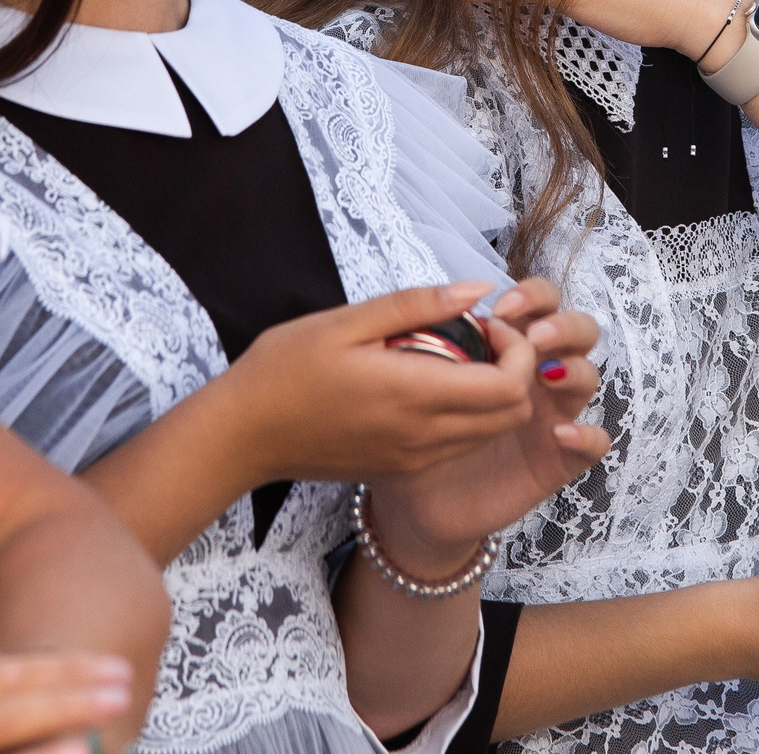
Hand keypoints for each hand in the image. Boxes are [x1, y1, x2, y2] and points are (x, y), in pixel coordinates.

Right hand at [214, 281, 544, 487]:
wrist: (242, 436)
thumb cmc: (284, 369)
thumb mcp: (346, 321)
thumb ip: (417, 305)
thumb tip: (478, 288)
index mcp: (414, 396)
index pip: (510, 387)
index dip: (516, 351)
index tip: (485, 322)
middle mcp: (423, 437)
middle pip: (512, 415)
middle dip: (513, 372)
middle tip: (479, 338)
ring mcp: (413, 459)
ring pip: (488, 433)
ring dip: (491, 395)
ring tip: (453, 357)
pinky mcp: (399, 469)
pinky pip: (457, 446)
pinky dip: (466, 416)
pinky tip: (429, 384)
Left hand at [364, 278, 610, 572]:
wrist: (413, 499)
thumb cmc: (413, 424)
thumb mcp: (411, 370)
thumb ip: (430, 324)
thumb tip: (467, 293)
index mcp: (510, 345)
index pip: (541, 302)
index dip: (533, 296)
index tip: (499, 310)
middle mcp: (539, 374)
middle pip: (580, 332)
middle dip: (564, 325)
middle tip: (534, 337)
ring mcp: (552, 414)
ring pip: (589, 378)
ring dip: (575, 369)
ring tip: (546, 374)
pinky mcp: (557, 458)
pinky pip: (594, 444)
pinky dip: (588, 435)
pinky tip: (561, 433)